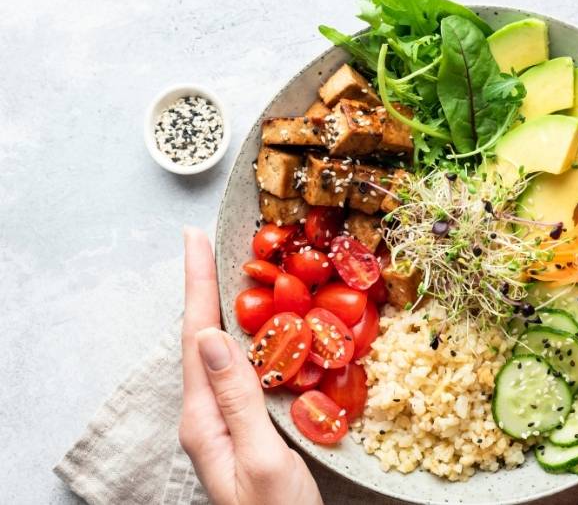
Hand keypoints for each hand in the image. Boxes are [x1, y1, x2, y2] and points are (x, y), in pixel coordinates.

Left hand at [178, 227, 322, 504]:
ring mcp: (225, 422)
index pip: (197, 337)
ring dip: (224, 308)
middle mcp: (208, 415)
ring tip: (229, 271)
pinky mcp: (247, 428)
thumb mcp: (260, 456)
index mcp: (205, 418)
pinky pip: (243, 370)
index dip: (197, 284)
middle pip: (202, 338)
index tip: (194, 240)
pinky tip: (263, 329)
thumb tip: (212, 337)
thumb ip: (238, 398)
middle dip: (205, 287)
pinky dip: (250, 337)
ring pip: (222, 352)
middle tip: (209, 244)